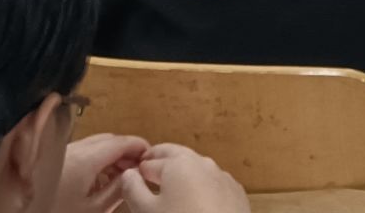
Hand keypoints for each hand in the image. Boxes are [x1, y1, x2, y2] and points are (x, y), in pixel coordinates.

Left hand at [58, 134, 148, 212]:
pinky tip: (102, 178)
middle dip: (126, 150)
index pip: (119, 141)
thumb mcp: (96, 208)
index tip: (151, 154)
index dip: (138, 145)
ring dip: (111, 155)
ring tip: (123, 175)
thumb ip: (118, 189)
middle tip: (139, 167)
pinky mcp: (56, 160)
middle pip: (107, 140)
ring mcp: (63, 153)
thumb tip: (133, 175)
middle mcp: (74, 149)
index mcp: (86, 158)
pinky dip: (97, 159)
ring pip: (95, 145)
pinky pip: (83, 152)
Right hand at [120, 145, 249, 212]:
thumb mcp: (147, 212)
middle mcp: (201, 162)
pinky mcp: (236, 193)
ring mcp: (222, 177)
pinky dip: (201, 185)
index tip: (131, 176)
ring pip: (196, 167)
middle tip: (147, 169)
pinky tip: (196, 200)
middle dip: (159, 161)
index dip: (138, 170)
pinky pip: (213, 182)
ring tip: (170, 186)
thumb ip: (133, 190)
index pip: (150, 162)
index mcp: (177, 163)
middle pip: (175, 156)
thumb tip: (128, 174)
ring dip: (182, 173)